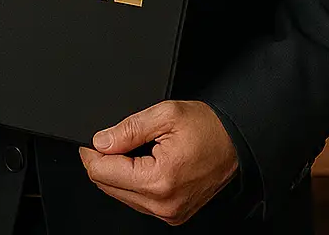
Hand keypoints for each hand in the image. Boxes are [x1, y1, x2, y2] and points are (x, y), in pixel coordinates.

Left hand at [77, 100, 238, 225]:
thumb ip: (128, 129)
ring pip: (121, 196)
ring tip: (135, 150)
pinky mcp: (172, 214)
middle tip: (111, 140)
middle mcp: (163, 204)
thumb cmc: (209, 128)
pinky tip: (144, 165)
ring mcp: (168, 212)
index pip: (103, 173)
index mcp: (159, 180)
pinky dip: (133, 183)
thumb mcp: (166, 114)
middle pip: (108, 186)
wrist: (238, 143)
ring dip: (118, 174)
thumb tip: (101, 141)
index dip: (91, 153)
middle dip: (104, 162)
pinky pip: (138, 201)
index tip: (90, 141)